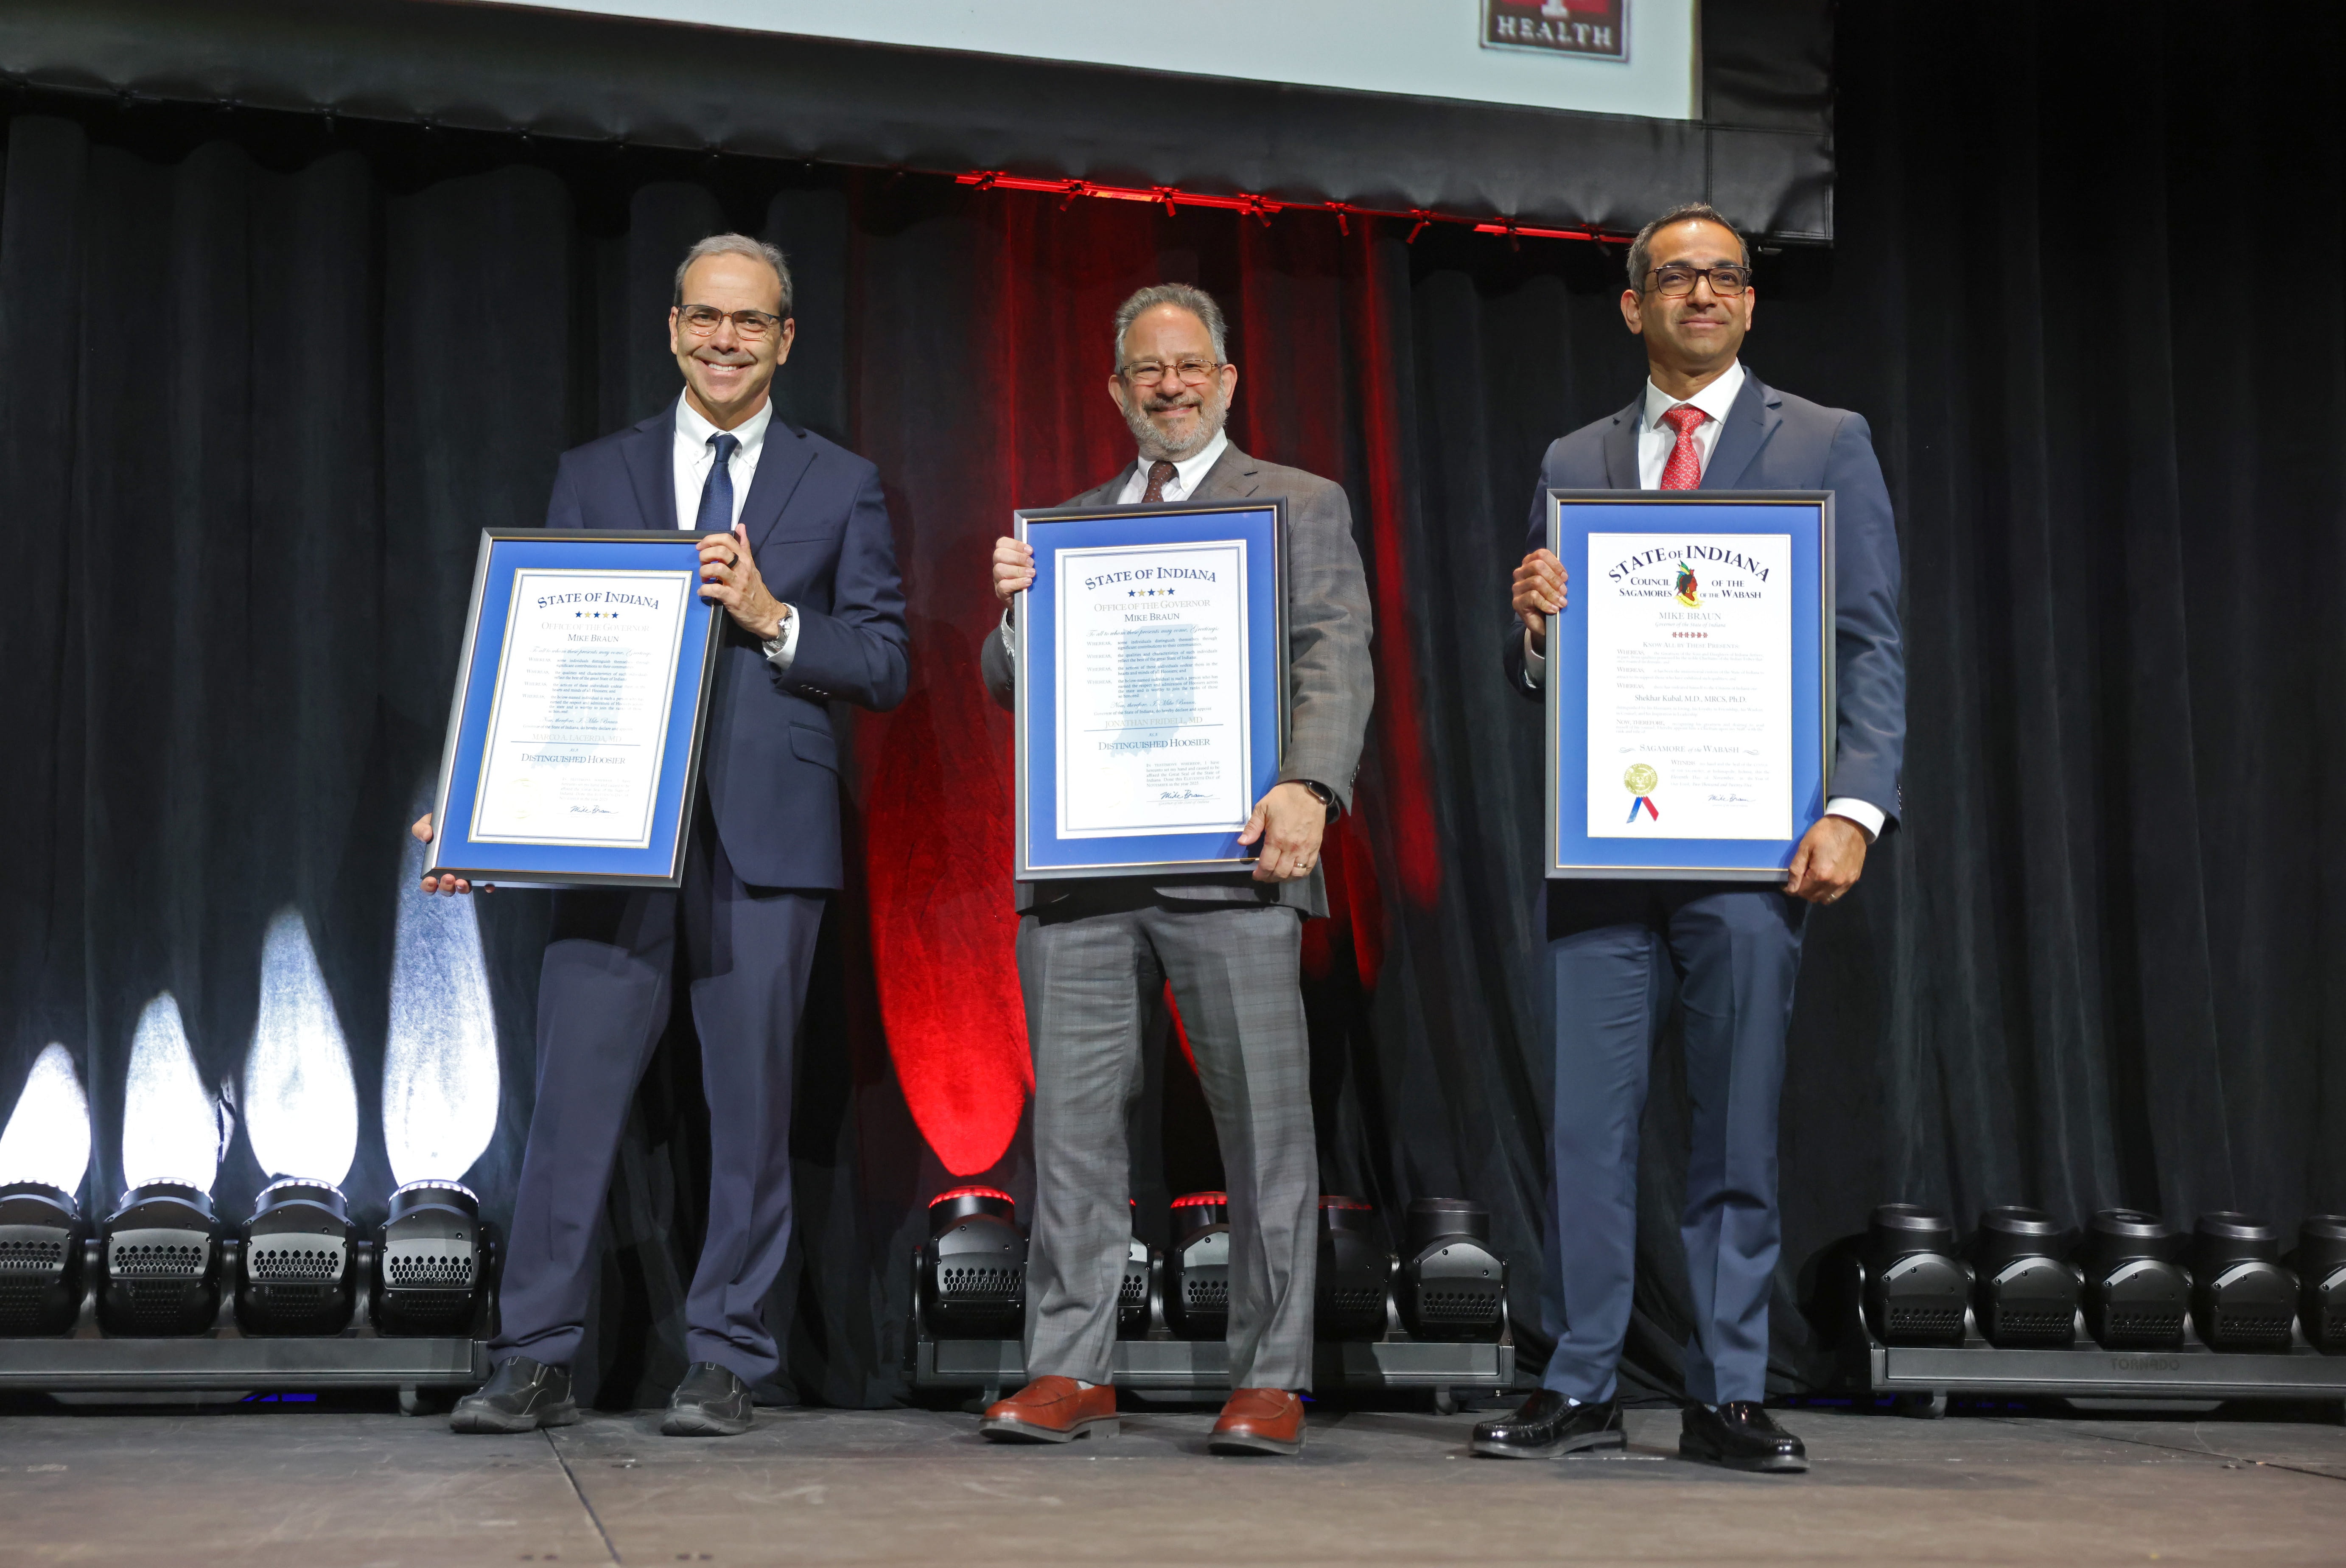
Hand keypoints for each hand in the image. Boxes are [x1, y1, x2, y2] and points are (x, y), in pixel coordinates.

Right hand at [410, 813, 492, 895]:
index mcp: (436, 867)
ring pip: (464, 888)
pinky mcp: (483, 871)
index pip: (429, 884)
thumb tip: (426, 836)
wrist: (464, 818)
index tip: (430, 880)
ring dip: (462, 888)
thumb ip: (421, 828)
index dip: (428, 887)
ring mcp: (467, 873)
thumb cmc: (444, 824)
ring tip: (462, 881)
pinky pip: (486, 883)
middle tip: (448, 877)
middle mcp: (451, 873)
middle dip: (446, 887)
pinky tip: (488, 885)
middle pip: (447, 889)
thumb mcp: (430, 822)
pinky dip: (486, 886)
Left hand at [700, 522, 786, 640]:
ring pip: (716, 568)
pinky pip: (714, 589)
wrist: (766, 614)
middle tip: (702, 564)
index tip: (701, 547)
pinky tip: (703, 592)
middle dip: (705, 555)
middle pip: (721, 551)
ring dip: (704, 572)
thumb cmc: (755, 589)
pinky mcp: (732, 598)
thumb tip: (741, 526)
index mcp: (745, 559)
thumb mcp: (751, 565)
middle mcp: (742, 569)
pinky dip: (704, 590)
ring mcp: (738, 584)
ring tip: (704, 579)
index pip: (727, 539)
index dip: (710, 539)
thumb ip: (744, 546)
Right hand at [993, 536, 1034, 606]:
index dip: (1015, 544)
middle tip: (1031, 563)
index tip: (1030, 550)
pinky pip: (1003, 585)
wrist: (1025, 604)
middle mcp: (999, 566)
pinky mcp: (1000, 593)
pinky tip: (1027, 582)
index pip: (1002, 544)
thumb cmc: (1029, 580)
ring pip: (999, 569)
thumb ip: (1030, 557)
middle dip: (1017, 557)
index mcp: (1005, 556)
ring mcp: (998, 580)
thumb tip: (1041, 549)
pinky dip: (1017, 583)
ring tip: (1032, 574)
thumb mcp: (1029, 566)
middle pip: (999, 555)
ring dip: (1018, 570)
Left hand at [1238, 782, 1326, 882]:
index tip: (1256, 875)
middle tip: (1264, 875)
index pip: (1267, 865)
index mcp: (1276, 838)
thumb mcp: (1262, 807)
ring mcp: (1305, 849)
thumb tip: (1242, 842)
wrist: (1309, 791)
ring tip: (1278, 874)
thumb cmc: (1284, 798)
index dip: (1260, 874)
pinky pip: (1308, 868)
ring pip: (1295, 874)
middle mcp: (1292, 848)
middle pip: (1280, 873)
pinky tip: (1292, 871)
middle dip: (1270, 878)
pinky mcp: (1315, 847)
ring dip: (1285, 878)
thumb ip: (1252, 827)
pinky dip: (1300, 874)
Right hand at [1512, 549, 1567, 649]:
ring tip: (1561, 603)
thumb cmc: (1550, 600)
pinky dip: (1546, 603)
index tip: (1565, 577)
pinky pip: (1533, 597)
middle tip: (1564, 591)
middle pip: (1537, 566)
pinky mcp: (1517, 602)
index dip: (1555, 564)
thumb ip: (1557, 576)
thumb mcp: (1556, 585)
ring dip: (1552, 593)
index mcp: (1530, 564)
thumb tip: (1564, 576)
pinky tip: (1554, 609)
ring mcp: (1517, 588)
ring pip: (1536, 581)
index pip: (1541, 554)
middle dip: (1554, 579)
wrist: (1543, 623)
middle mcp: (1520, 573)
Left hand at [1784, 815, 1867, 904]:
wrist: (1850, 824)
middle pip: (1813, 897)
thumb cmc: (1825, 832)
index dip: (1792, 889)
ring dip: (1816, 893)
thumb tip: (1791, 889)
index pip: (1802, 892)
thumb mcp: (1805, 847)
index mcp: (1821, 874)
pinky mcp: (1854, 879)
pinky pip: (1838, 894)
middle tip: (1801, 878)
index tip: (1788, 884)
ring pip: (1826, 899)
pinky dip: (1829, 891)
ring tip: (1812, 880)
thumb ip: (1796, 870)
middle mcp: (1835, 882)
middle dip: (1803, 891)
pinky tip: (1825, 880)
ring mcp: (1846, 882)